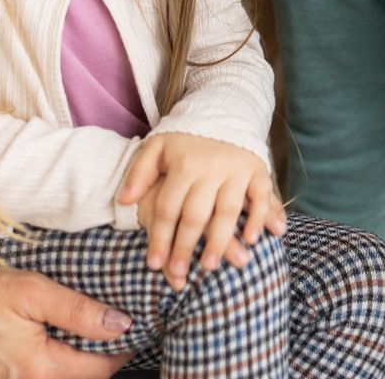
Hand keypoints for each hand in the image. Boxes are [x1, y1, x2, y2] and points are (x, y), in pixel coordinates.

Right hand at [0, 261, 132, 377]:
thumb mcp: (30, 291)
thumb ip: (78, 311)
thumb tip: (120, 325)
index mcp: (39, 368)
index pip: (102, 369)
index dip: (121, 347)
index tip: (129, 326)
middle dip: (99, 358)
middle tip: (107, 328)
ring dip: (73, 364)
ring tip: (79, 336)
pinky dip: (47, 367)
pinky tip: (44, 345)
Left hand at [118, 133, 284, 288]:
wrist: (222, 110)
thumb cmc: (184, 137)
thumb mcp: (156, 147)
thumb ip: (139, 173)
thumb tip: (124, 201)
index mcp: (183, 165)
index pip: (168, 208)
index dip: (160, 238)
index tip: (154, 265)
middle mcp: (210, 168)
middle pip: (196, 214)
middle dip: (186, 247)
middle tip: (179, 273)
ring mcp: (236, 169)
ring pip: (227, 210)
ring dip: (220, 240)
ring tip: (209, 266)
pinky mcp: (257, 169)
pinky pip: (260, 196)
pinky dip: (259, 217)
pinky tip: (253, 239)